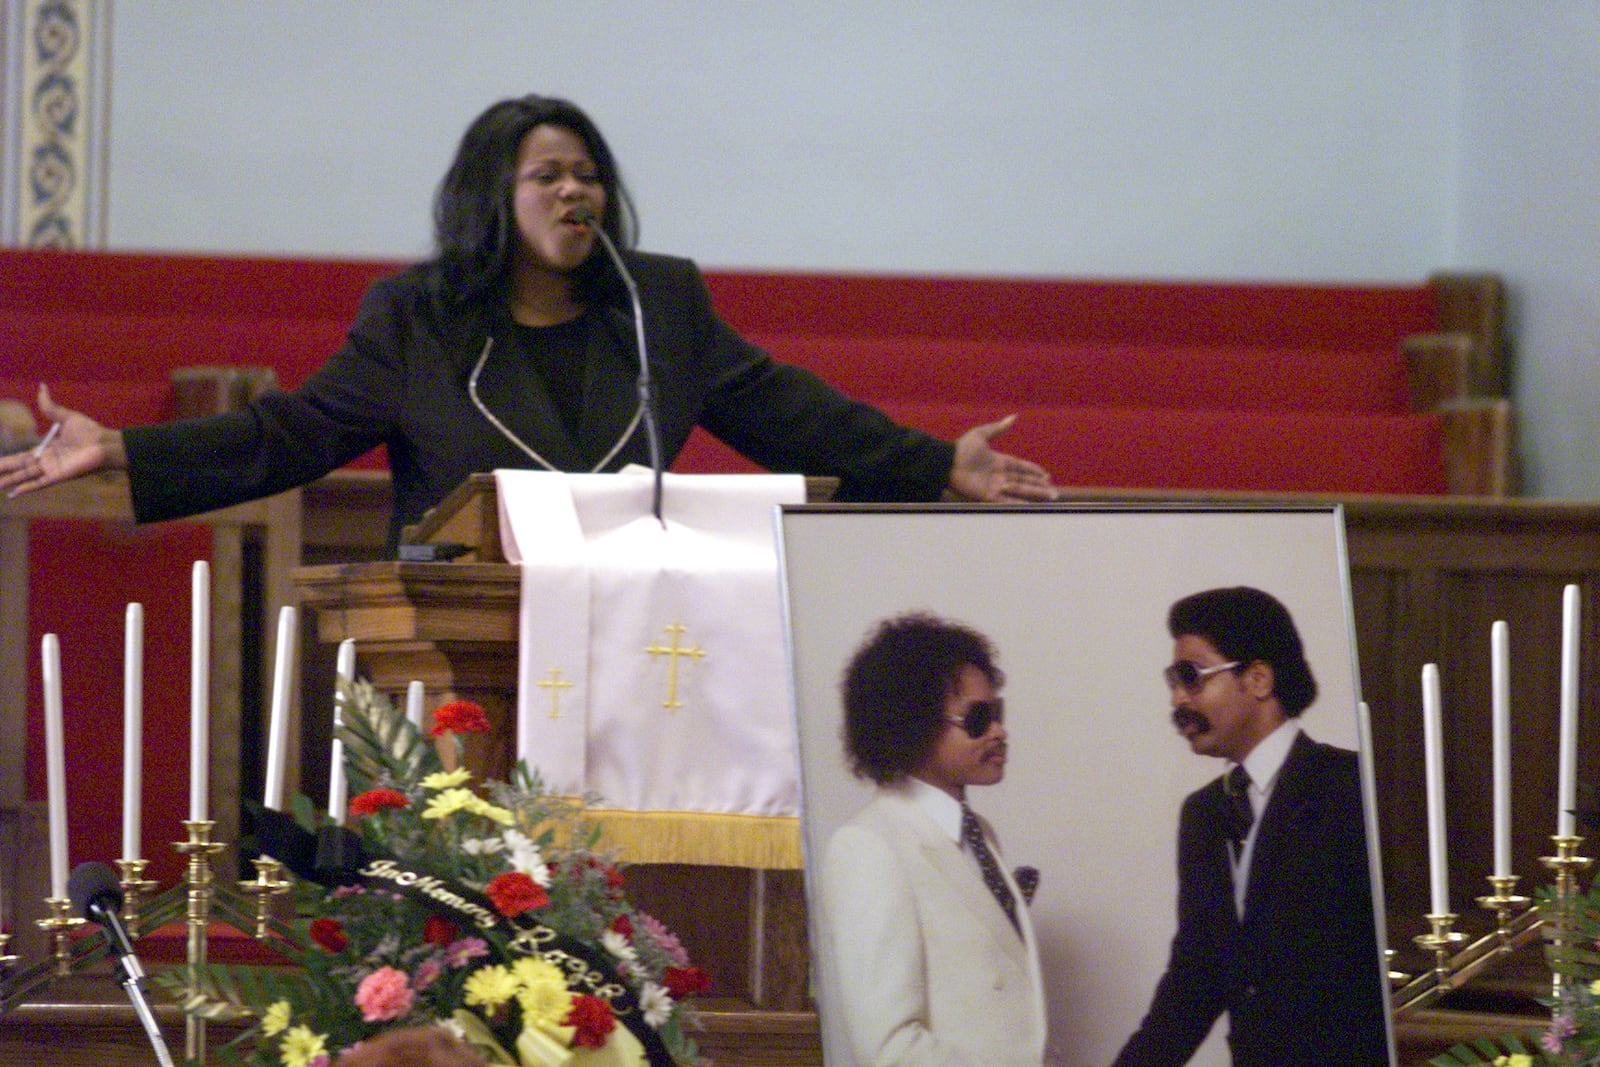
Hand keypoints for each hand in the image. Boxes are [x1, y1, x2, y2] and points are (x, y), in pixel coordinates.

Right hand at [0, 384, 122, 498]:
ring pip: (25, 475)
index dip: (8, 460)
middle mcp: (46, 461)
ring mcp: (51, 469)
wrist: (104, 443)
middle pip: (19, 467)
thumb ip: (49, 406)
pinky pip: (39, 483)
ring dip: (9, 480)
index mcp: (46, 448)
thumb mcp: (65, 416)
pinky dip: (27, 487)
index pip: (22, 457)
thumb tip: (41, 386)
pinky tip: (13, 493)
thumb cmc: (89, 431)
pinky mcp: (58, 476)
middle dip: (3, 469)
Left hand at [946, 414, 1057, 502]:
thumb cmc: (961, 448)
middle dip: (1039, 486)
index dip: (1033, 471)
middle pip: (1023, 481)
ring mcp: (994, 486)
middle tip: (1053, 491)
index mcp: (998, 461)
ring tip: (1050, 497)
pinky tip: (1031, 506)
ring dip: (1035, 494)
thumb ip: (998, 428)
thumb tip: (1013, 417)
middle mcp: (998, 475)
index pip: (1020, 467)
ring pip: (1020, 491)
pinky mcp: (987, 496)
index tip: (1046, 474)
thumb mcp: (981, 434)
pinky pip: (1007, 501)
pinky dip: (1019, 503)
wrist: (947, 462)